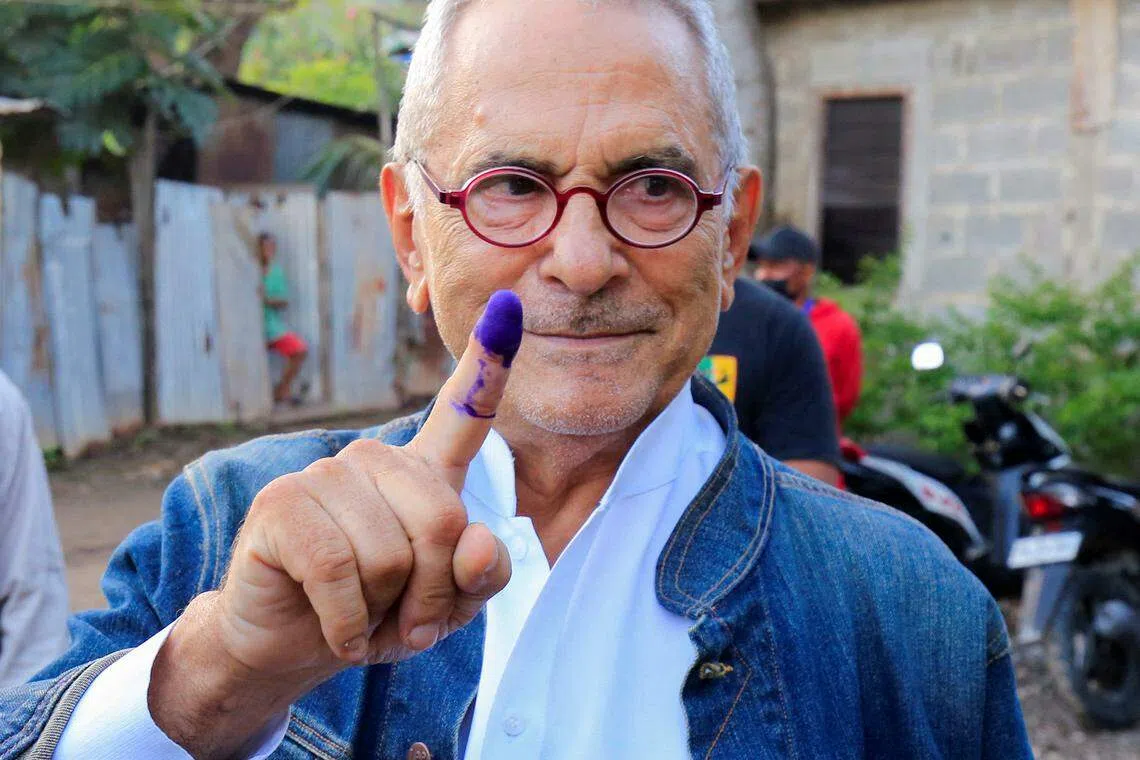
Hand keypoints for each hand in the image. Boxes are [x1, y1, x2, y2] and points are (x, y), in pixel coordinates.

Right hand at [150, 291, 523, 757]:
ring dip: (385, 613)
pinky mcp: (282, 502)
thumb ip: (481, 574)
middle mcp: (378, 459)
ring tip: (362, 615)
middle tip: (405, 620)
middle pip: (444, 522)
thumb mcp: (448, 605)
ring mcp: (327, 473)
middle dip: (432, 594)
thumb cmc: (378, 613)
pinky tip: (337, 631)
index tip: (508, 306)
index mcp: (424, 473)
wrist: (290, 645)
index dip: (490, 364)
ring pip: (392, 555)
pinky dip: (347, 623)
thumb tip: (475, 540)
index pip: (464, 412)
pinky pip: (339, 572)